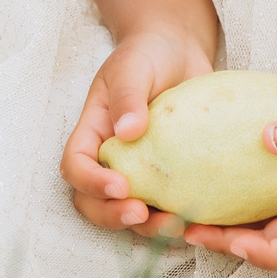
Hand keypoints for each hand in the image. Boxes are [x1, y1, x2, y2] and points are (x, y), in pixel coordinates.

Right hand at [61, 30, 213, 236]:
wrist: (179, 50)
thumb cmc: (149, 54)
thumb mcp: (134, 68)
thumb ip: (128, 96)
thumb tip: (128, 132)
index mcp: (93, 133)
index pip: (75, 167)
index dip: (90, 183)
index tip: (120, 186)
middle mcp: (111, 158)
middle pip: (94, 202)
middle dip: (112, 216)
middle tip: (142, 215)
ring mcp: (141, 171)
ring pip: (130, 212)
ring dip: (148, 227)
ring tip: (177, 224)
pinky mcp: (171, 177)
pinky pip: (168, 204)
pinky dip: (180, 217)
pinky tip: (201, 219)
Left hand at [182, 82, 276, 271]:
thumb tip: (266, 137)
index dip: (268, 257)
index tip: (238, 244)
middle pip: (273, 245)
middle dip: (231, 244)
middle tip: (187, 229)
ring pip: (267, 228)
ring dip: (230, 227)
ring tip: (188, 216)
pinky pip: (270, 204)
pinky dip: (242, 204)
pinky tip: (211, 188)